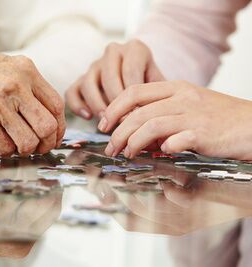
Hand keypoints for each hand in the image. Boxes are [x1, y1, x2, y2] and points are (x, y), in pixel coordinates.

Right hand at [0, 44, 65, 155]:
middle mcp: (15, 86)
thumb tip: (47, 115)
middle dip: (46, 143)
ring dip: (24, 150)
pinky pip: (3, 148)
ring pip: (27, 142)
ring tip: (16, 145)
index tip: (54, 136)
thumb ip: (27, 85)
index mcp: (25, 70)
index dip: (59, 127)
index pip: (56, 105)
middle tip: (39, 147)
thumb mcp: (4, 65)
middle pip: (47, 127)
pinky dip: (4, 151)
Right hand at [65, 40, 163, 119]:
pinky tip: (88, 117)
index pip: (130, 71)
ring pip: (88, 83)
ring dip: (97, 105)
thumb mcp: (161, 85)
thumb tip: (151, 116)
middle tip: (123, 122)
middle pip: (109, 77)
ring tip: (107, 122)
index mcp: (135, 49)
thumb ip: (157, 95)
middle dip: (116, 103)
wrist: (140, 81)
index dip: (134, 97)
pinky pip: (72, 92)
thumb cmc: (153, 86)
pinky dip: (77, 105)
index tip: (138, 116)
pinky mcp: (80, 80)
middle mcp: (113, 52)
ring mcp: (94, 65)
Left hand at [98, 80, 251, 159]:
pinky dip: (164, 147)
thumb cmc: (218, 118)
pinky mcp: (205, 134)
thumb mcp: (188, 106)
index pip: (134, 91)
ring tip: (126, 154)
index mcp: (176, 88)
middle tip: (110, 148)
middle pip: (138, 112)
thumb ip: (162, 113)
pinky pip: (177, 140)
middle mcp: (182, 98)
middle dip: (118, 132)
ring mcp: (194, 115)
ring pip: (151, 125)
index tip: (103, 124)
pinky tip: (160, 153)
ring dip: (133, 142)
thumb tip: (134, 132)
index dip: (114, 108)